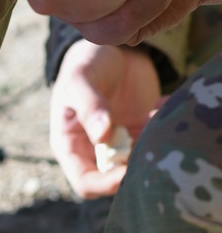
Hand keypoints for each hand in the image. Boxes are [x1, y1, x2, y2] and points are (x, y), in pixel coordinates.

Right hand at [50, 40, 162, 197]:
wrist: (109, 48)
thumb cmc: (86, 62)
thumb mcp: (80, 80)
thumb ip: (89, 106)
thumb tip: (102, 135)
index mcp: (70, 146)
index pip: (85, 182)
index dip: (106, 183)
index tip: (129, 171)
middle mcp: (92, 151)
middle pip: (113, 179)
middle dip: (134, 166)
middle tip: (151, 141)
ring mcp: (116, 144)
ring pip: (136, 163)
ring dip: (151, 145)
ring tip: (156, 112)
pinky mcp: (136, 133)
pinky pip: (151, 143)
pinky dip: (160, 128)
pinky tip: (161, 103)